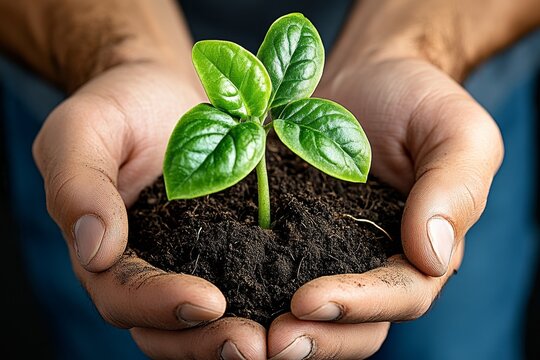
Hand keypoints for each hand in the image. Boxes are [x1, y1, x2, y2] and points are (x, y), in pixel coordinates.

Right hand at [32, 62, 266, 358]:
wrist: (168, 88)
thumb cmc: (121, 103)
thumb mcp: (83, 130)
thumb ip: (77, 185)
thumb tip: (94, 249)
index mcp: (105, 250)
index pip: (123, 295)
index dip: (161, 305)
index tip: (208, 302)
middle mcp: (149, 266)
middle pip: (168, 326)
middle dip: (206, 342)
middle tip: (253, 347)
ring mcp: (192, 258)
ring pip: (207, 319)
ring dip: (238, 336)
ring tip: (279, 342)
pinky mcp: (231, 243)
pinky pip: (246, 281)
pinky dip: (267, 301)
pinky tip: (300, 308)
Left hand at [267, 56, 502, 357]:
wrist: (368, 74)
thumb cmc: (419, 99)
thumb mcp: (457, 133)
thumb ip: (454, 191)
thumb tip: (432, 256)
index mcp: (421, 250)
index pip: (400, 295)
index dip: (359, 305)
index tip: (309, 300)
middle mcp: (373, 261)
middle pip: (354, 323)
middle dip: (317, 337)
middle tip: (270, 343)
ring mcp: (328, 250)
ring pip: (311, 311)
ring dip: (280, 327)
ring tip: (241, 336)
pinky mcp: (290, 230)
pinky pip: (272, 267)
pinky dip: (251, 288)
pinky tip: (218, 295)